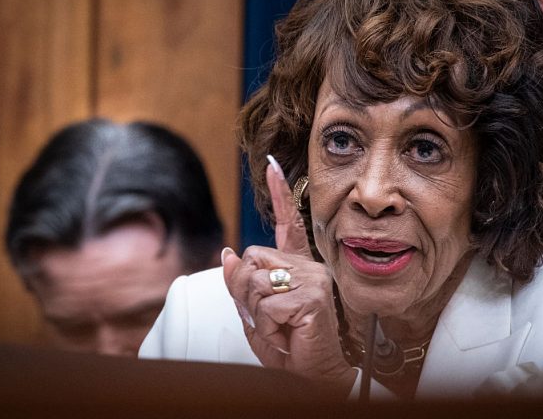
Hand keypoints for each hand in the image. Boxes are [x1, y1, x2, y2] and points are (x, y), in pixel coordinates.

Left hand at [222, 159, 355, 394]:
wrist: (312, 377)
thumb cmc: (291, 348)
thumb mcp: (256, 315)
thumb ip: (242, 285)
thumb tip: (228, 253)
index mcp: (298, 267)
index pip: (288, 224)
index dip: (279, 193)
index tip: (272, 165)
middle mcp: (309, 267)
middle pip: (251, 258)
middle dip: (246, 293)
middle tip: (269, 319)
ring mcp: (313, 279)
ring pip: (254, 281)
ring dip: (256, 313)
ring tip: (280, 329)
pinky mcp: (313, 296)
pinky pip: (267, 304)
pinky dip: (267, 326)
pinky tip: (287, 334)